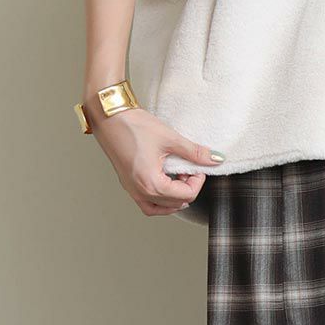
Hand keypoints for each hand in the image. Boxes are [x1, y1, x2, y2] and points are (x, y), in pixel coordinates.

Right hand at [88, 103, 223, 215]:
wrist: (109, 117)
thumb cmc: (133, 126)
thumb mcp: (170, 139)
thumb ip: (194, 152)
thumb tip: (214, 159)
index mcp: (151, 183)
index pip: (186, 195)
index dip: (197, 181)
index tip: (198, 167)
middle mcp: (140, 191)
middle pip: (174, 203)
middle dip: (187, 188)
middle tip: (189, 170)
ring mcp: (132, 189)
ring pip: (159, 208)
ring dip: (174, 198)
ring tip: (179, 178)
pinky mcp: (128, 184)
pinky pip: (146, 203)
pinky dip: (159, 200)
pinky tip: (166, 184)